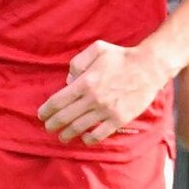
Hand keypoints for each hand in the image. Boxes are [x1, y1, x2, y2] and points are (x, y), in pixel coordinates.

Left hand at [37, 39, 168, 144]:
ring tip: (62, 137)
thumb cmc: (121, 56)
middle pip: (66, 117)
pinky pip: (100, 134)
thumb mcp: (96, 49)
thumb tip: (69, 80)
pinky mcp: (119, 119)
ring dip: (68, 134)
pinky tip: (84, 139)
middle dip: (53, 124)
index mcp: (85, 81)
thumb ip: (78, 62)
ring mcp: (106, 111)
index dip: (47, 110)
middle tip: (47, 128)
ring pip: (80, 128)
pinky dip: (90, 139)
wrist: (148, 67)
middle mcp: (93, 98)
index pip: (59, 100)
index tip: (41, 115)